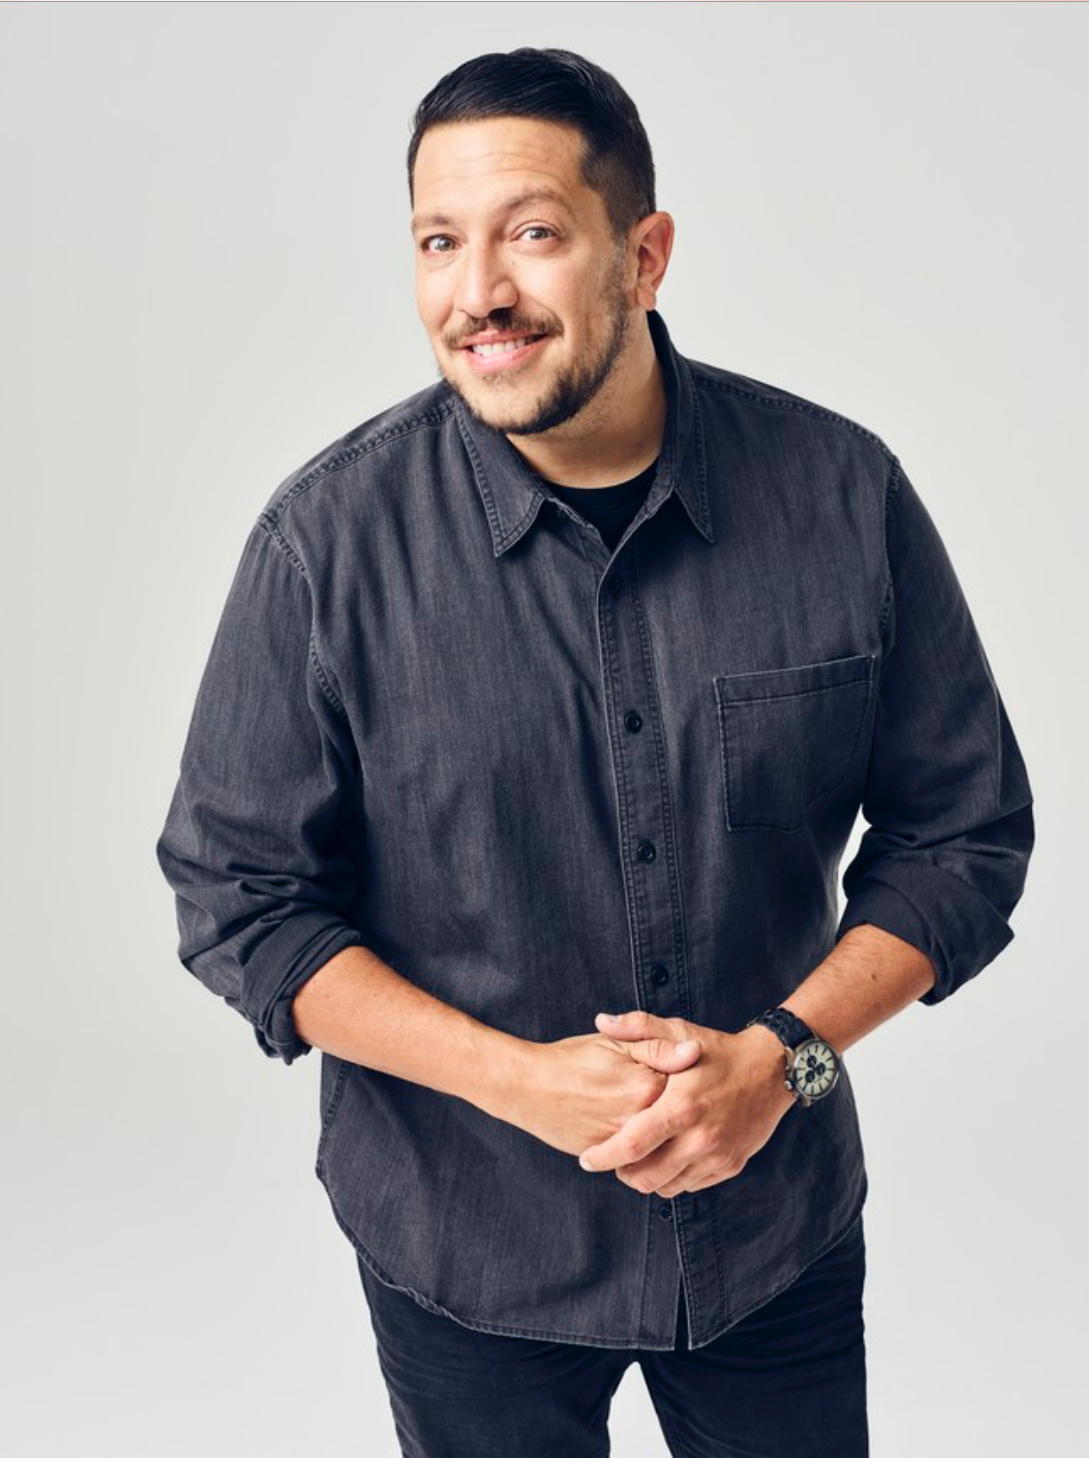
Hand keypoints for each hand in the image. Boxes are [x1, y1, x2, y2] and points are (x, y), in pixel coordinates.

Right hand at [509, 1024, 704, 1159]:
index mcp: (647, 1086)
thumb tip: (696, 1050)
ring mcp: (623, 1141)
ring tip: (646, 1112)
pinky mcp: (608, 1156)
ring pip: (658, 1142)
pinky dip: (640, 1147)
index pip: (687, 1087)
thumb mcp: (615, 1044)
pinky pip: (636, 1157)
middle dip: (675, 1111)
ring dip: (662, 1133)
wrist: (526, 1087)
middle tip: (655, 1094)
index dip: (685, 1080)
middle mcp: (639, 1118)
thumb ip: (658, 1048)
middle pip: (675, 1119)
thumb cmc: (570, 1060)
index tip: (684, 1077)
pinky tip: (633, 1130)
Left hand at [576, 1010, 797, 1196]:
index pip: (631, 1146)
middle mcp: (700, 1138)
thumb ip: (637, 1027)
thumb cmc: (720, 1049)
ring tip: (640, 1157)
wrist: (773, 1069)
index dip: (603, 1157)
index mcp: (681, 1106)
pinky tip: (668, 1156)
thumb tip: (601, 1021)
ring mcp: (717, 1156)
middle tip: (614, 1159)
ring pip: (667, 1186)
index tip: (587, 1158)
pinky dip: (674, 1177)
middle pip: (645, 1177)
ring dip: (647, 1178)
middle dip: (622, 1173)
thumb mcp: (679, 1031)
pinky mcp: (730, 1165)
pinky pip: (691, 1185)